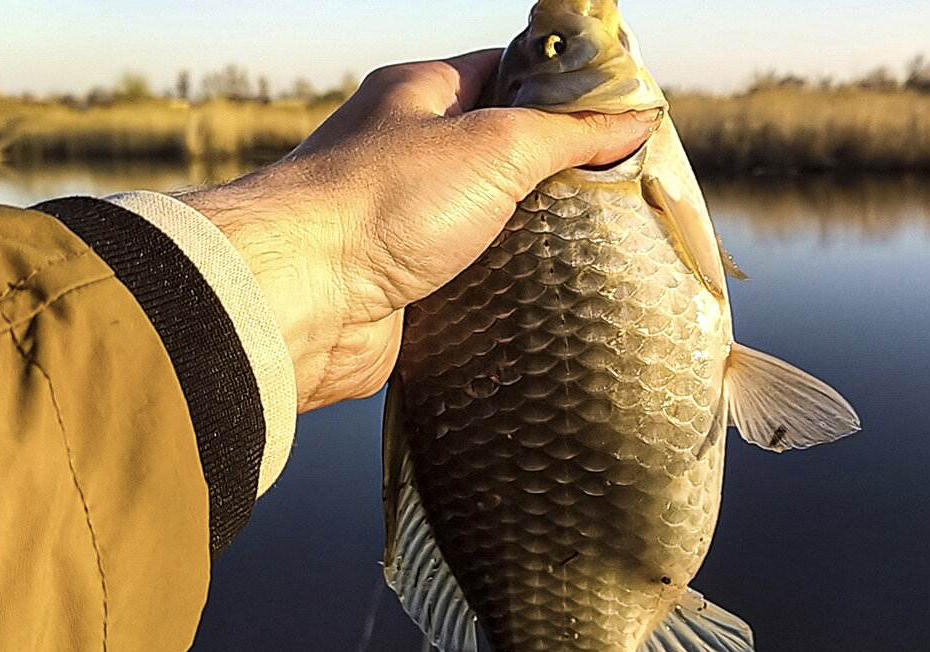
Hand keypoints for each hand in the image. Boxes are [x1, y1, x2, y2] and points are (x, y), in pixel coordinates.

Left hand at [179, 49, 658, 412]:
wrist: (299, 300)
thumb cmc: (378, 204)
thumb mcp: (493, 146)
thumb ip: (567, 132)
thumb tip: (631, 119)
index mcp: (420, 97)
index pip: (505, 73)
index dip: (563, 90)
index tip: (619, 114)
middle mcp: (408, 155)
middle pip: (502, 154)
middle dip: (556, 174)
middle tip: (616, 191)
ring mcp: (405, 222)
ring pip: (489, 223)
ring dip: (532, 238)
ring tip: (595, 246)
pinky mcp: (406, 285)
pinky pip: (469, 279)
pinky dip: (504, 287)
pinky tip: (546, 295)